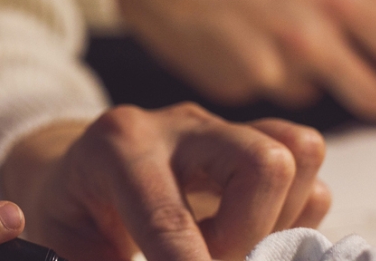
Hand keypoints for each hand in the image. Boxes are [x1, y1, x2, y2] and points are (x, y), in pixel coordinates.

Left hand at [1, 104, 331, 260]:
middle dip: (251, 237)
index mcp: (118, 147)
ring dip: (280, 223)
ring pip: (299, 153)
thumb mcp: (67, 247)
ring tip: (233, 250)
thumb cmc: (70, 214)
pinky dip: (293, 217)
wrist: (72, 168)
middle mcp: (180, 126)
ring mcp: (223, 128)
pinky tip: (248, 237)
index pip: (169, 218)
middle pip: (264, 162)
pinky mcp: (253, 139)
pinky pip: (308, 169)